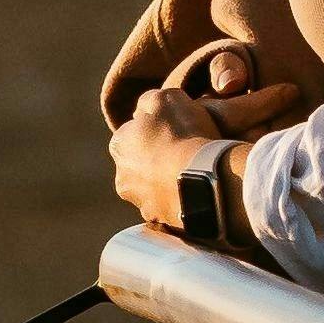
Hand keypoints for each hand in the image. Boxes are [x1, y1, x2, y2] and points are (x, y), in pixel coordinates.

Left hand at [111, 90, 267, 239]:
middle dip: (164, 159)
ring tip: (202, 175)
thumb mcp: (166, 99)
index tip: (181, 130)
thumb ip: (151, 101)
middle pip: (144, 164)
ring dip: (174, 182)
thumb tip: (147, 109)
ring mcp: (142, 203)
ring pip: (158, 189)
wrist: (202, 178)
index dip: (159, 129)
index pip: (135, 134)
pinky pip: (176, 208)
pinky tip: (204, 193)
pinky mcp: (164, 223)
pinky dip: (187, 201)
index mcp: (119, 146)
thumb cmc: (183, 133)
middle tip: (192, 154)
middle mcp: (123, 178)